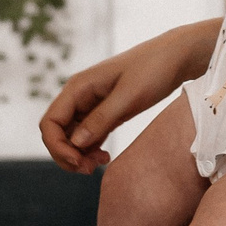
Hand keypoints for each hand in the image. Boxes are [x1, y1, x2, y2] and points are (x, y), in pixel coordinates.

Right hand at [38, 21, 217, 175]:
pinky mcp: (104, 113)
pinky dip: (90, 150)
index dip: (57, 147)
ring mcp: (90, 105)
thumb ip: (101, 119)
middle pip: (56, 134)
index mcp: (78, 87)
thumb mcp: (129, 96)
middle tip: (90, 169)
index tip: (79, 162)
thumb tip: (75, 143)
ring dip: (79, 155)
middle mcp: (79, 96)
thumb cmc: (153, 69)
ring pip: (71, 138)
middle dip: (67, 155)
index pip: (50, 123)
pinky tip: (105, 156)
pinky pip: (87, 137)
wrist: (175, 57)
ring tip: (101, 163)